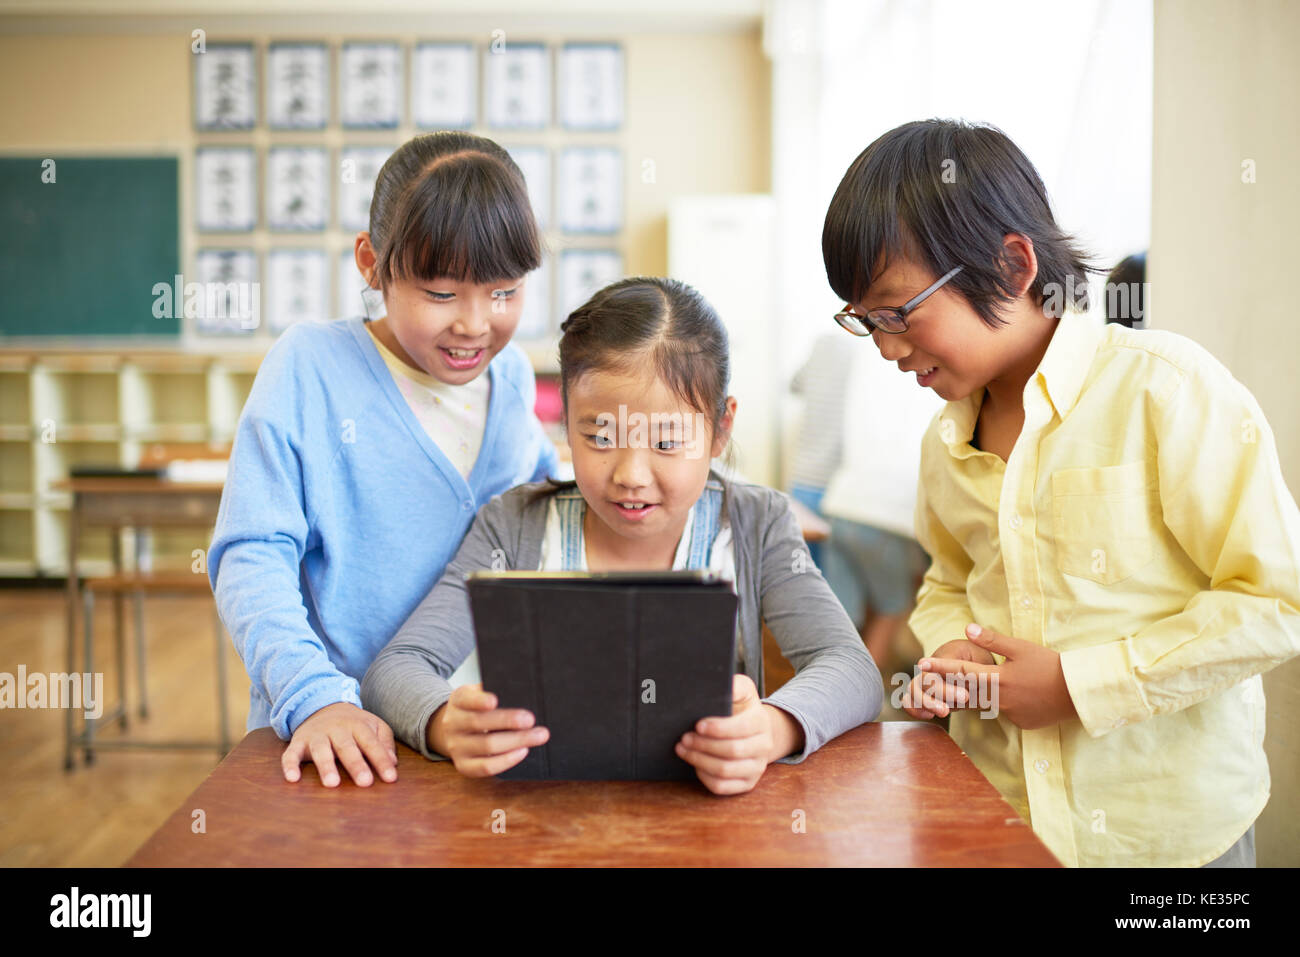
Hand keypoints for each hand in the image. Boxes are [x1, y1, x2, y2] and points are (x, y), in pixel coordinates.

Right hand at [282, 701, 397, 786]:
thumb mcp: (374, 726)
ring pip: (321, 750)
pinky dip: (290, 765)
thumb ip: (385, 743)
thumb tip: (393, 763)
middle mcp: (337, 729)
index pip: (372, 743)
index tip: (390, 778)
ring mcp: (316, 735)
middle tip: (365, 783)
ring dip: (326, 766)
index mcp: (358, 725)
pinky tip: (293, 779)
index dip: (382, 760)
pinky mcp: (298, 742)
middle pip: (347, 747)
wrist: (323, 706)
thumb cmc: (354, 724)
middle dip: (356, 765)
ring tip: (332, 784)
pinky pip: (291, 754)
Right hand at [427, 683, 548, 776]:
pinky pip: (486, 767)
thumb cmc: (476, 709)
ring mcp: (456, 747)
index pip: (466, 699)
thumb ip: (496, 691)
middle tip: (531, 720)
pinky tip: (522, 751)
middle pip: (479, 723)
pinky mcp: (463, 766)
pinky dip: (506, 760)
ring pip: (487, 746)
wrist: (454, 731)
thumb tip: (523, 693)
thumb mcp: (479, 695)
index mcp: (458, 701)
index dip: (479, 700)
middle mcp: (452, 723)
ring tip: (537, 736)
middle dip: (508, 721)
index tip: (495, 700)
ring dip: (516, 741)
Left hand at [675, 674, 801, 795]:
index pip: (741, 728)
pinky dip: (704, 777)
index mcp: (761, 722)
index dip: (718, 728)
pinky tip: (694, 764)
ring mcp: (757, 767)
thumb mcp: (742, 690)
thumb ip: (734, 685)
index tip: (698, 725)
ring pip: (725, 771)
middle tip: (684, 737)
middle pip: (732, 751)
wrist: (756, 730)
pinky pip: (722, 786)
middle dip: (703, 745)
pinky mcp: (747, 783)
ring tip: (683, 749)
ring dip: (699, 760)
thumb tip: (725, 688)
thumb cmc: (741, 708)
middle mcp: (764, 746)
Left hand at [917, 624, 1078, 728]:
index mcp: (998, 679)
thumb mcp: (1021, 648)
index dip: (941, 666)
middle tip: (929, 680)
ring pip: (982, 705)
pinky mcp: (1021, 723)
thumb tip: (968, 629)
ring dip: (967, 698)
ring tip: (954, 690)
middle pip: (965, 693)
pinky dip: (1000, 705)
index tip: (922, 663)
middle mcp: (1000, 699)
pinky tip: (1005, 698)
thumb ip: (993, 640)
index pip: (962, 671)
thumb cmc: (1049, 664)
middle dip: (947, 687)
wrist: (1078, 692)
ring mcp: (1010, 714)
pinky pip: (1004, 713)